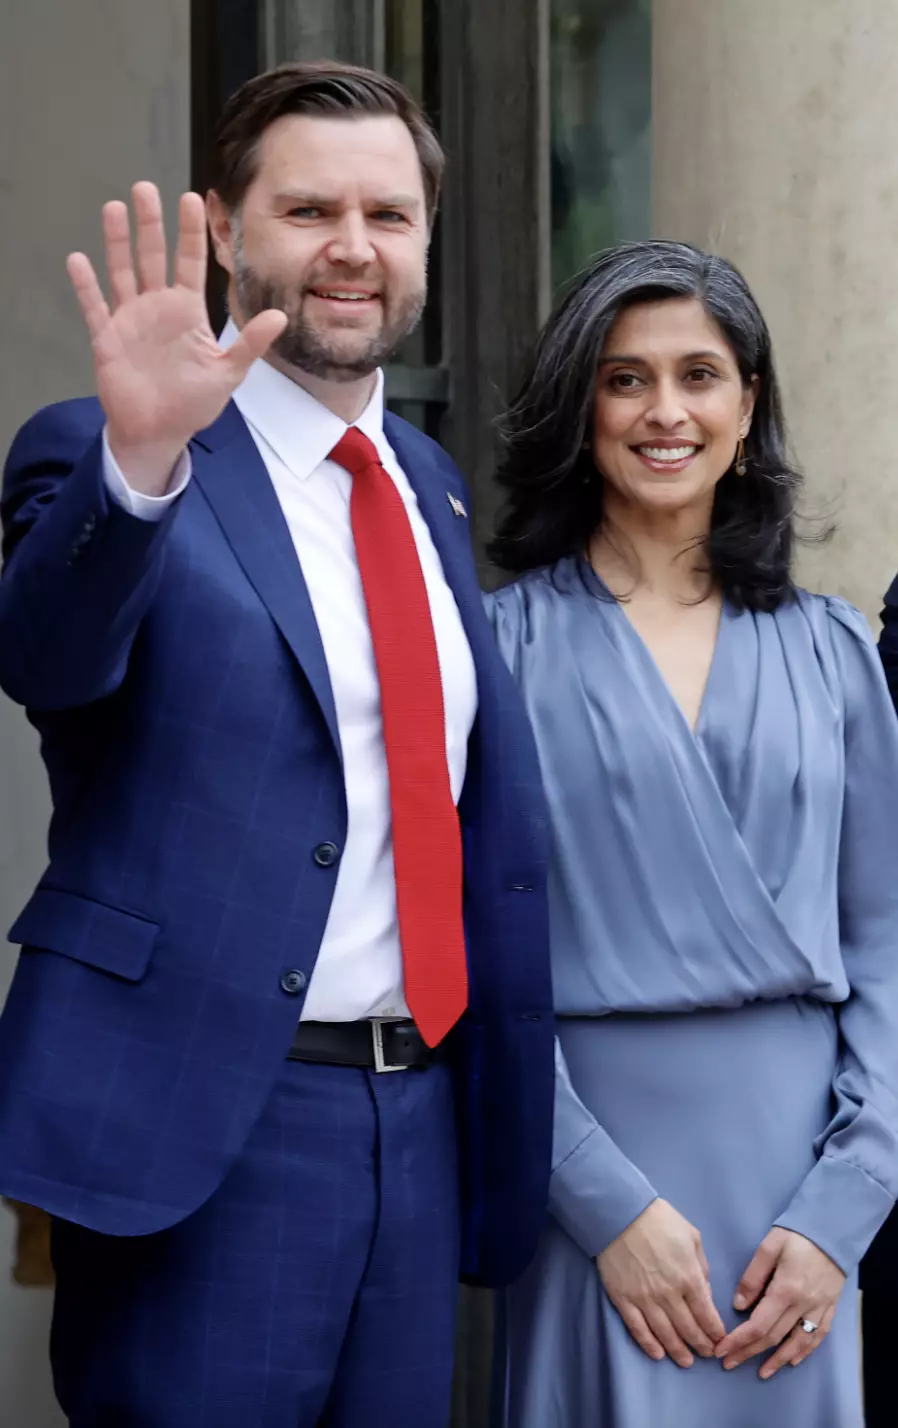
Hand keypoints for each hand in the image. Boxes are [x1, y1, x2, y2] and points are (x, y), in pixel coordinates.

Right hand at [66, 182, 287, 494]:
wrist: (159, 432)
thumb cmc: (193, 403)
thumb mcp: (228, 372)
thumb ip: (250, 343)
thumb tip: (280, 316)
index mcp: (186, 311)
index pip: (189, 262)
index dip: (190, 232)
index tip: (191, 198)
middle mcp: (157, 307)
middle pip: (152, 257)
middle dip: (149, 224)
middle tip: (145, 188)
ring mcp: (130, 320)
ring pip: (122, 272)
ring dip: (117, 242)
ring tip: (114, 207)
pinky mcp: (107, 339)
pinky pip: (95, 307)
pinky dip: (86, 286)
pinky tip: (78, 260)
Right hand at [597, 1199, 724, 1367]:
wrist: (620, 1212)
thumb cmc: (660, 1220)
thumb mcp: (692, 1236)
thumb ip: (702, 1266)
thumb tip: (706, 1292)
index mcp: (689, 1277)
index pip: (706, 1314)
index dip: (715, 1331)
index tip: (720, 1340)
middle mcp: (669, 1293)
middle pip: (688, 1329)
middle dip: (701, 1345)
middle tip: (707, 1354)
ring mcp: (644, 1299)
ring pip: (665, 1334)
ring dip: (678, 1351)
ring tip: (686, 1361)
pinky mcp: (624, 1300)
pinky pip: (638, 1329)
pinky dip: (648, 1345)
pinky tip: (657, 1354)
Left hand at [715, 1228, 845, 1377]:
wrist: (832, 1230)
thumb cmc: (796, 1235)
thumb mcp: (768, 1248)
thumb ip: (752, 1278)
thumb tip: (738, 1306)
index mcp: (785, 1290)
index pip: (758, 1325)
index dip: (739, 1341)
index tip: (721, 1350)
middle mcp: (803, 1306)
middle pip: (773, 1337)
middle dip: (749, 1352)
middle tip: (729, 1363)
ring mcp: (819, 1309)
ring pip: (797, 1343)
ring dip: (778, 1360)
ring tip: (761, 1372)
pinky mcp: (830, 1309)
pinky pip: (818, 1337)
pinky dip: (805, 1351)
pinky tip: (793, 1360)